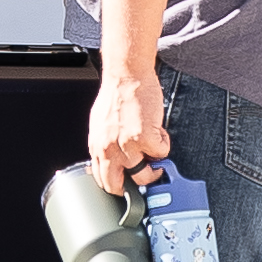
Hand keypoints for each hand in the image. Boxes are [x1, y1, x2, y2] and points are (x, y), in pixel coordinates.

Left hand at [88, 65, 168, 194]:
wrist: (126, 75)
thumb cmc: (115, 94)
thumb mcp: (100, 125)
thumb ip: (105, 145)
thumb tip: (111, 161)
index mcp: (97, 146)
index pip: (102, 180)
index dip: (116, 187)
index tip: (127, 186)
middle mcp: (109, 149)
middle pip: (118, 185)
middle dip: (134, 186)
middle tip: (145, 176)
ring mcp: (127, 145)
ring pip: (144, 175)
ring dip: (154, 167)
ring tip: (154, 151)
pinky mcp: (146, 138)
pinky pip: (161, 153)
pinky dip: (164, 144)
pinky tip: (158, 130)